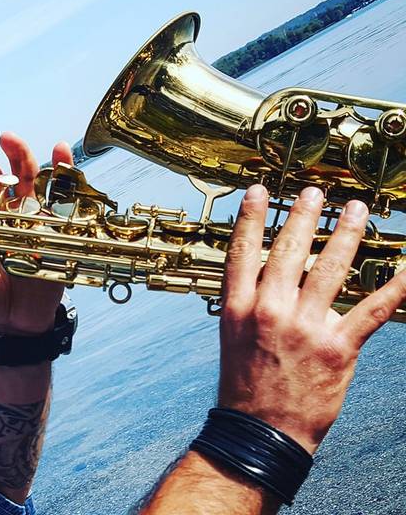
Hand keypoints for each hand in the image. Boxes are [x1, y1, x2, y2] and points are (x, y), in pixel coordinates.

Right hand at [219, 184, 405, 453]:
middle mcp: (268, 311)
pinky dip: (396, 286)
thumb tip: (287, 278)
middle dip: (305, 216)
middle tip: (316, 192)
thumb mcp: (234, 338)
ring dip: (346, 234)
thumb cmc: (246, 384)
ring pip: (330, 269)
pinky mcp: (337, 347)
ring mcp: (303, 327)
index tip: (260, 192)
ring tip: (355, 210)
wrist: (261, 432)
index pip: (242, 251)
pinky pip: (373, 309)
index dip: (252, 218)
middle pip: (289, 251)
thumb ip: (254, 304)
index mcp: (237, 307)